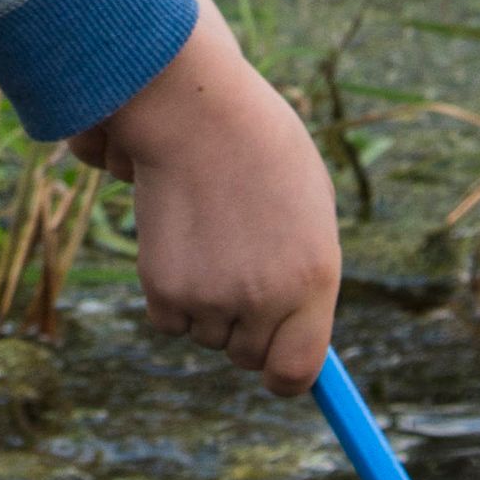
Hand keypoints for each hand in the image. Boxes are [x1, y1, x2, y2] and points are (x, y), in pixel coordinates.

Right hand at [74, 12, 339, 388]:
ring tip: (206, 237)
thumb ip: (305, 272)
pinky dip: (169, 293)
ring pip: (206, 335)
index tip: (275, 361)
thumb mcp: (308, 209)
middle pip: (248, 355)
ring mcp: (213, 298)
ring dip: (204, 304)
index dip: (284, 372)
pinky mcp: (165, 289)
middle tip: (234, 266)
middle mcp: (266, 299)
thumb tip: (292, 328)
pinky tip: (177, 240)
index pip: (297, 371)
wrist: (194, 107)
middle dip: (242, 326)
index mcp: (315, 278)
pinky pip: (169, 319)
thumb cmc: (258, 147)